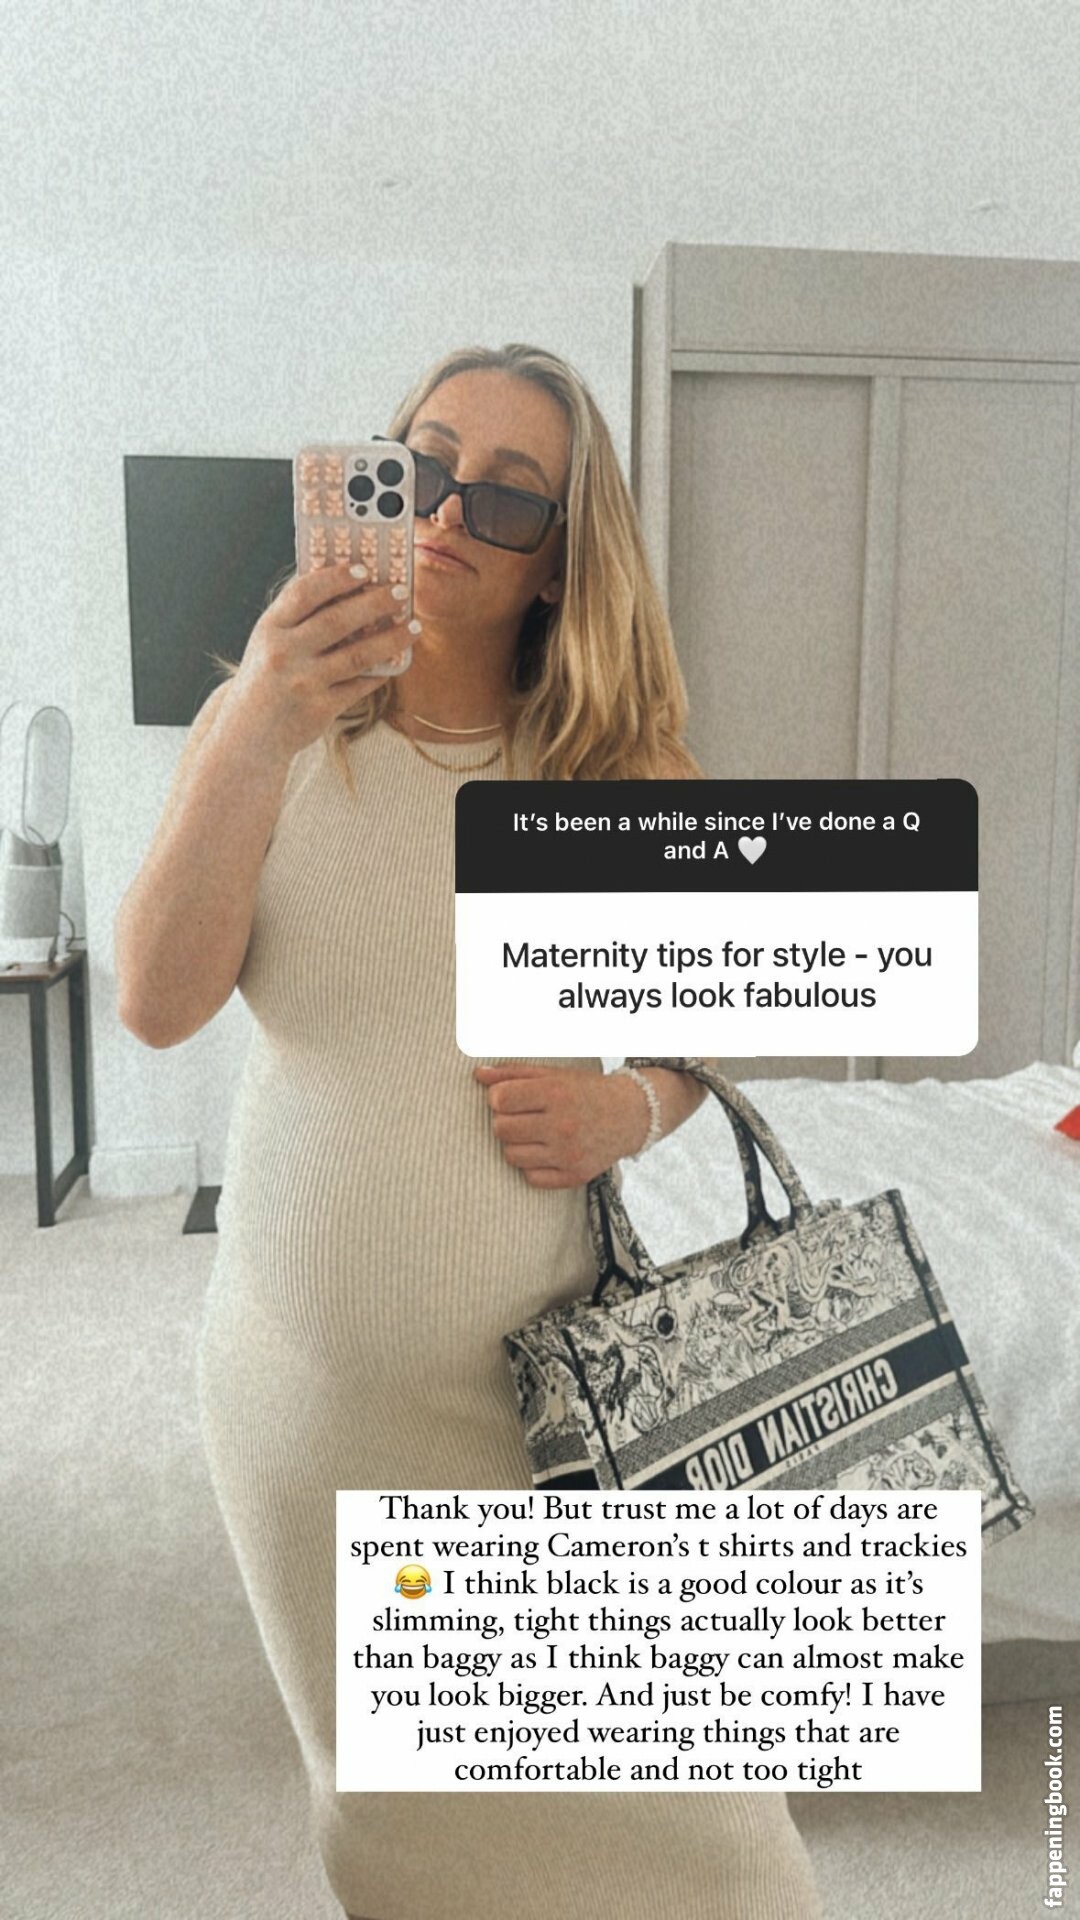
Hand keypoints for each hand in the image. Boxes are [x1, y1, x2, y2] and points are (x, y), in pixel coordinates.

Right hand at [227, 560, 418, 759]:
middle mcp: (285, 653)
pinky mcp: (320, 709)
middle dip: (375, 603)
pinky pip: (359, 685)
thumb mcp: (268, 642)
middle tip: (402, 592)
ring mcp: (304, 683)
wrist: (250, 734)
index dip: (336, 578)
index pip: (305, 593)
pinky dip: (381, 672)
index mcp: (270, 629)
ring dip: (391, 639)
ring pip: (358, 655)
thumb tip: (345, 587)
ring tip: (413, 627)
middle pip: (338, 620)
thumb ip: (298, 617)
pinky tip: (397, 661)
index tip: (364, 569)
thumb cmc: (265, 680)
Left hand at [474, 1063, 648, 1188]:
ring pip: (511, 1156)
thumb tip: (478, 1075)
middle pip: (501, 1129)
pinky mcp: (574, 1176)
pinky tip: (545, 1151)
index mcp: (556, 1094)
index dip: (498, 1098)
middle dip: (505, 1121)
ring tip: (533, 1133)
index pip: (500, 1100)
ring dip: (516, 1144)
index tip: (510, 1097)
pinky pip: (530, 1177)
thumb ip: (513, 1074)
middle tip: (523, 1116)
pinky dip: (532, 1165)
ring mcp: (569, 1154)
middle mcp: (563, 1125)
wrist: (630, 1114)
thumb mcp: (553, 1074)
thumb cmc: (585, 1091)